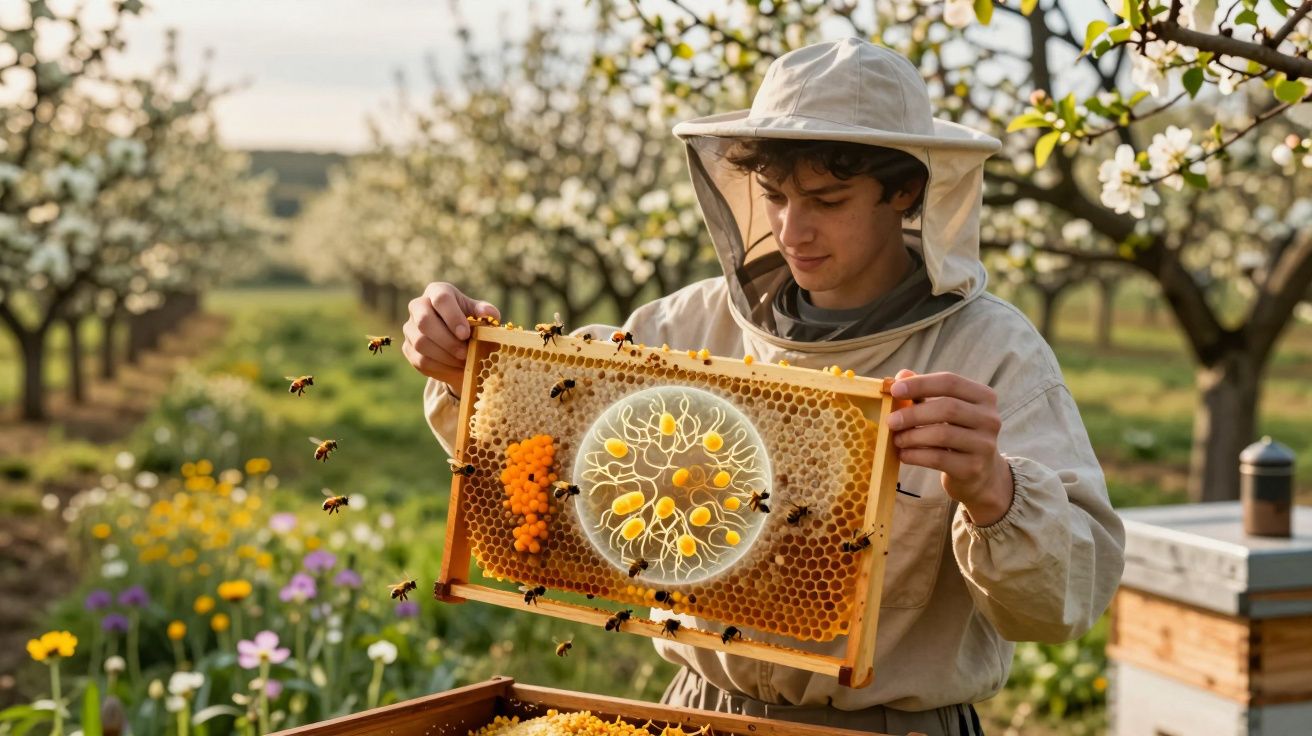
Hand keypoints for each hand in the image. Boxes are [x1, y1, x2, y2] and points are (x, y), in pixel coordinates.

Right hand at [403, 282, 499, 397]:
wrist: (456, 340)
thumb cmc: (469, 321)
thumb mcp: (478, 314)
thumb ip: (485, 312)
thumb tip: (488, 313)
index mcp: (437, 291)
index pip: (441, 299)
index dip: (453, 317)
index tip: (466, 334)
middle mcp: (418, 306)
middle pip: (424, 321)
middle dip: (447, 341)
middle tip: (465, 353)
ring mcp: (410, 327)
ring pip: (421, 343)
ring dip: (445, 356)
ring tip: (464, 362)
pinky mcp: (408, 347)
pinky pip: (420, 360)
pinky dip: (440, 367)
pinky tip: (455, 368)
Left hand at [887, 369, 1013, 525]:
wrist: (979, 474)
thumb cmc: (956, 434)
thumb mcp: (944, 410)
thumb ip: (924, 392)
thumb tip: (901, 375)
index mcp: (984, 396)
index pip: (950, 382)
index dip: (920, 383)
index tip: (894, 390)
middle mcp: (990, 418)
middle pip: (947, 408)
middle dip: (913, 413)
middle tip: (891, 421)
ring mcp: (984, 444)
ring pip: (942, 434)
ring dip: (912, 436)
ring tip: (897, 439)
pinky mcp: (973, 468)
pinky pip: (938, 458)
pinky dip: (916, 455)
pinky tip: (904, 455)